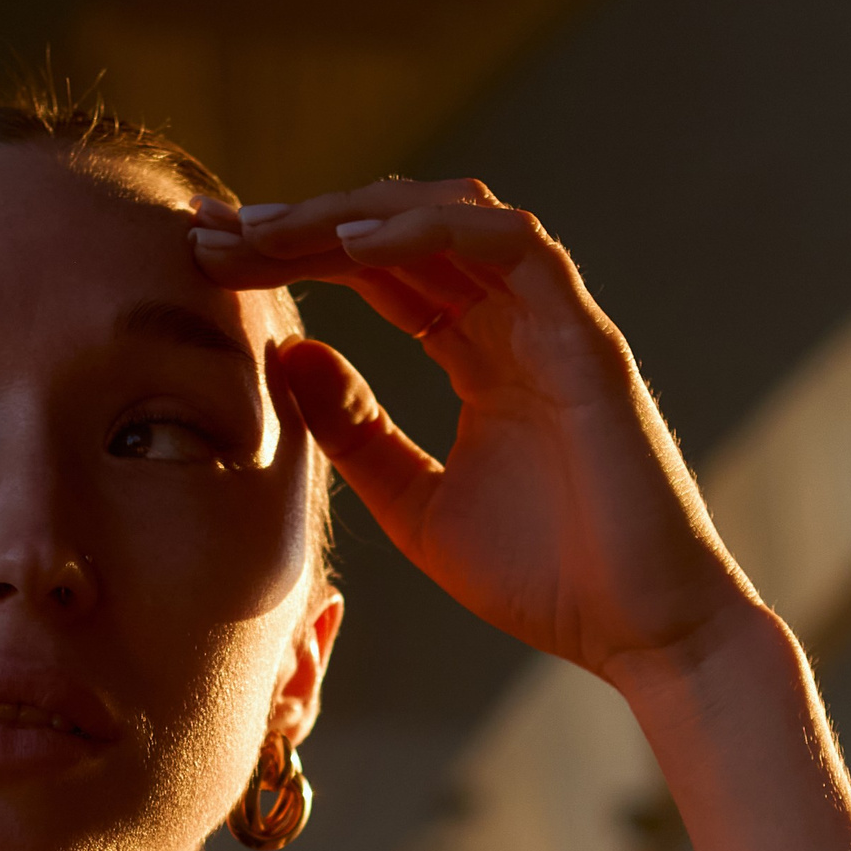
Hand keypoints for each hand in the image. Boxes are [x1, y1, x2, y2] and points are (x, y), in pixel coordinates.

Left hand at [192, 179, 759, 690]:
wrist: (642, 635)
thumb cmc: (547, 582)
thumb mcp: (415, 506)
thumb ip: (354, 431)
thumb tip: (286, 352)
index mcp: (481, 356)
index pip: (378, 275)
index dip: (295, 255)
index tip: (208, 256)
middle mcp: (517, 323)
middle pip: (400, 234)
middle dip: (304, 224)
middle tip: (212, 229)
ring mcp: (555, 324)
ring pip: (450, 218)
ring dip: (354, 214)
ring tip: (270, 229)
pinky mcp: (587, 339)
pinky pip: (512, 248)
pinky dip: (435, 233)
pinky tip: (358, 244)